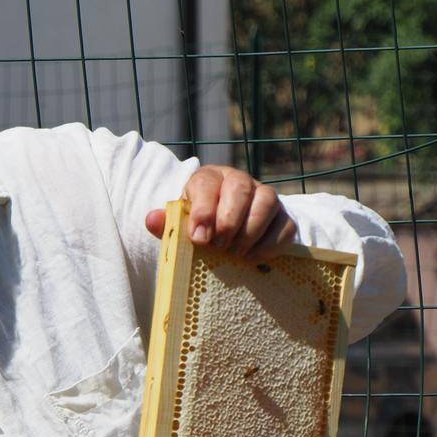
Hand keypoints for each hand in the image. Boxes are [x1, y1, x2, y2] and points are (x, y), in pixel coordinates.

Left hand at [145, 165, 296, 258]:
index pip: (207, 183)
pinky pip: (285, 225)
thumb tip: (151, 220)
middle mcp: (239, 181)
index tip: (199, 238)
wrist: (227, 232)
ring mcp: (264, 196)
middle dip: (229, 220)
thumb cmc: (199, 226)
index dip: (204, 210)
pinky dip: (270, 244)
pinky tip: (252, 257)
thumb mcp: (180, 224)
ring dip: (251, 231)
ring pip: (267, 201)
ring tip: (235, 253)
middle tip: (219, 246)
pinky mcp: (282, 216)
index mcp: (209, 179)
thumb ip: (167, 223)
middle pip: (241, 188)